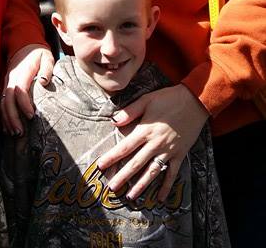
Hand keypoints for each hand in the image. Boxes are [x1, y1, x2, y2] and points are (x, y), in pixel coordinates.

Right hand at [1, 44, 53, 134]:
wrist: (23, 45)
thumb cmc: (37, 53)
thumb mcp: (46, 57)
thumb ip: (47, 69)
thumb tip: (44, 83)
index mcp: (22, 72)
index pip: (19, 90)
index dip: (23, 104)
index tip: (31, 116)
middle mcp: (11, 78)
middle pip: (7, 100)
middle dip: (12, 117)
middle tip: (20, 132)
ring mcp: (7, 83)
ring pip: (3, 103)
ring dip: (7, 119)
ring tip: (15, 133)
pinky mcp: (6, 87)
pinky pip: (2, 103)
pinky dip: (4, 116)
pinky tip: (8, 128)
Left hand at [96, 84, 208, 200]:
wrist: (194, 102)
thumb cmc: (168, 98)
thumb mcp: (147, 100)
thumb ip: (130, 111)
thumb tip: (114, 121)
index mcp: (145, 130)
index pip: (125, 147)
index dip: (112, 157)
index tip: (101, 165)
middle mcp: (155, 143)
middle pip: (136, 163)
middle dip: (123, 176)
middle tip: (112, 188)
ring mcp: (168, 151)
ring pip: (152, 172)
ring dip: (141, 185)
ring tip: (130, 196)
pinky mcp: (179, 154)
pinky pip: (172, 173)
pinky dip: (166, 186)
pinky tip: (160, 198)